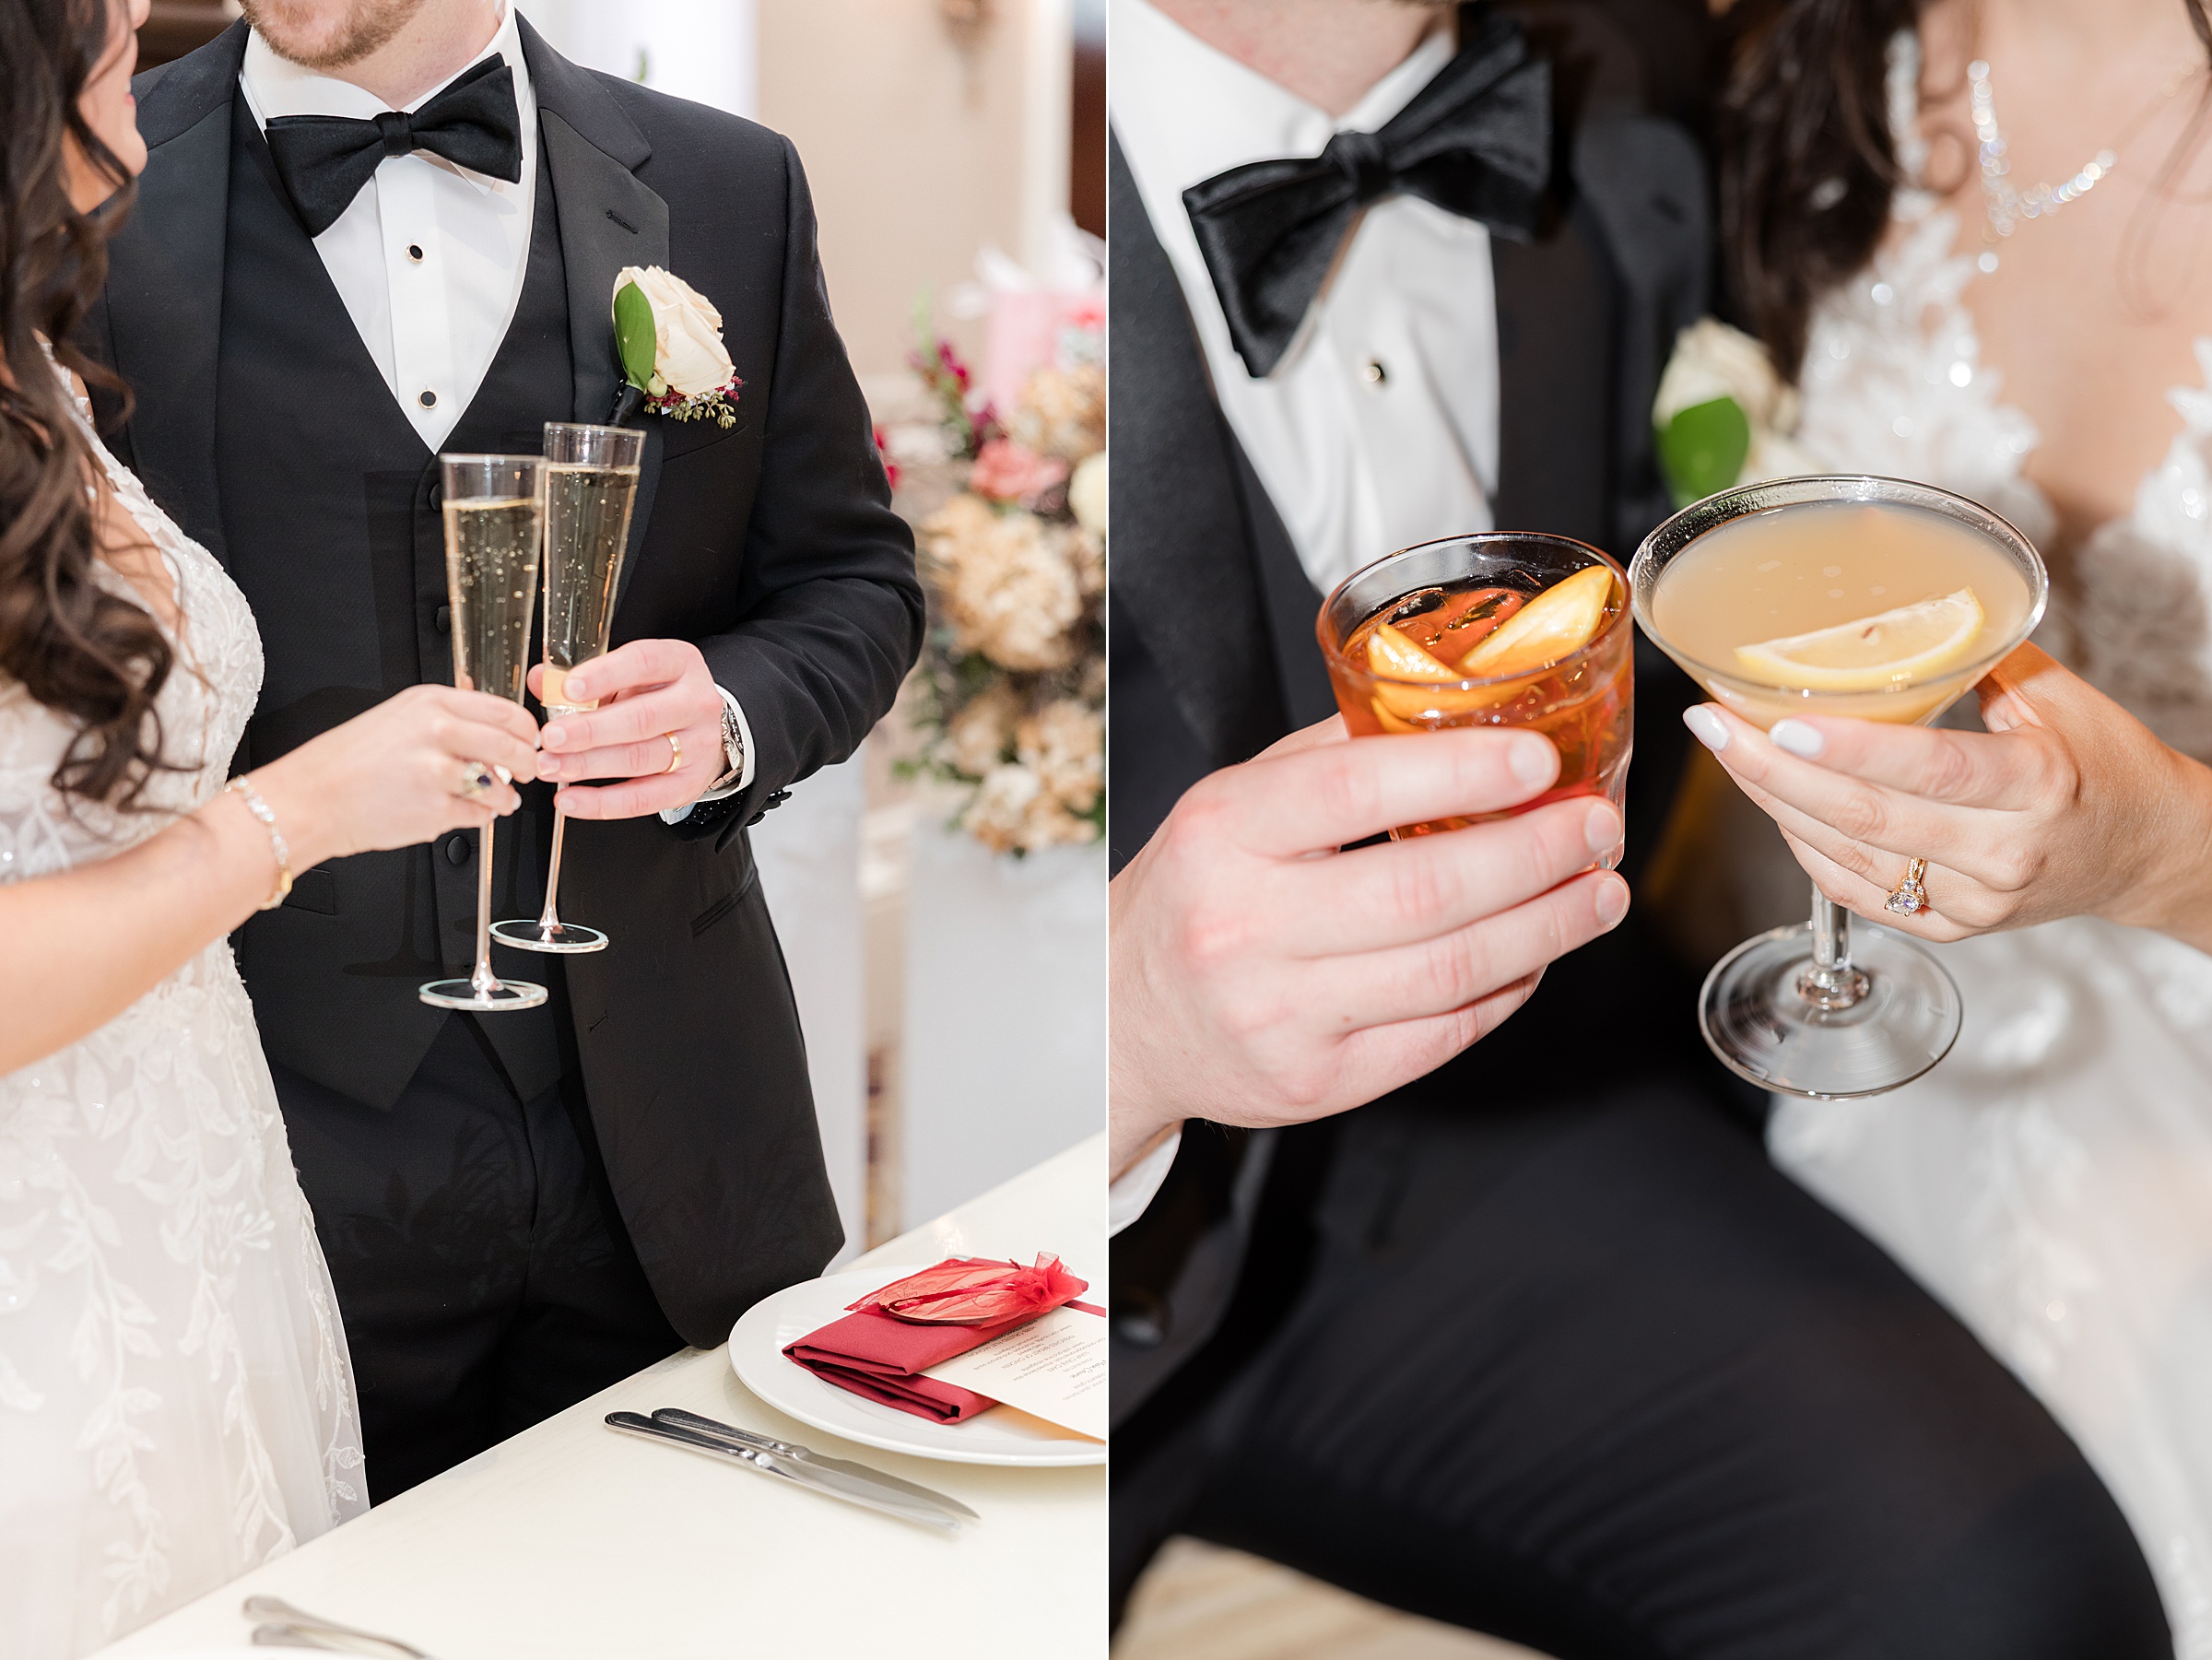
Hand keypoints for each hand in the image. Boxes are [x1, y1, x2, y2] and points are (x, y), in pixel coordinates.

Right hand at [252, 684, 540, 867]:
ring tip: (492, 798)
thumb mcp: (399, 717)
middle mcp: (438, 731)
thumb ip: (447, 718)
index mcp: (431, 703)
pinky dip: (476, 817)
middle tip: (526, 773)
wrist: (310, 799)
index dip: (527, 732)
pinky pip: (479, 816)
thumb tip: (495, 728)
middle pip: (513, 747)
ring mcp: (438, 772)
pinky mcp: (435, 810)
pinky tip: (456, 810)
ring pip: (500, 786)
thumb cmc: (348, 762)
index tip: (531, 742)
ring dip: (503, 796)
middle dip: (527, 765)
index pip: (505, 711)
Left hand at [529, 640, 727, 819]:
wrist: (703, 727)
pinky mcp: (689, 784)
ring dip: (589, 766)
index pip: (644, 663)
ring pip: (640, 758)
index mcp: (680, 664)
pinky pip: (643, 798)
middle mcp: (695, 703)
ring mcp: (698, 746)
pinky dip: (603, 803)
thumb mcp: (629, 674)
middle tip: (550, 738)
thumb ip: (584, 676)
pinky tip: (571, 799)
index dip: (605, 675)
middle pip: (641, 718)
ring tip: (551, 766)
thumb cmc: (659, 695)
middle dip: (590, 730)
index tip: (568, 688)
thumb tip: (541, 680)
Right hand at [1109, 715, 1629, 1176]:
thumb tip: (1467, 715)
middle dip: (1535, 856)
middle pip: (1425, 891)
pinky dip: (1509, 989)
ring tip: (1599, 891)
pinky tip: (1539, 953)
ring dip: (1547, 927)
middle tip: (1597, 828)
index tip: (1539, 761)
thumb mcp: (1233, 805)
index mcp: (1223, 832)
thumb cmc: (1197, 894)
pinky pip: (1442, 1034)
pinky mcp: (1317, 1082)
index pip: (1355, 790)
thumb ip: (1335, 757)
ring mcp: (1280, 1014)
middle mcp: (1243, 925)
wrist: (1124, 1020)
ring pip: (1450, 970)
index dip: (1462, 772)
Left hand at [1685, 643, 2211, 946]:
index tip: (1778, 723)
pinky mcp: (1948, 927)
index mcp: (2036, 786)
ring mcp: (1971, 901)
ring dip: (1774, 803)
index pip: (1930, 767)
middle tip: (1710, 725)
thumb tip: (1888, 612)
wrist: (2146, 853)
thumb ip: (1976, 658)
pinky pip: (1854, 889)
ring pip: (1846, 855)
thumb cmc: (2105, 765)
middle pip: (1864, 816)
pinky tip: (1775, 801)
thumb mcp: (2059, 699)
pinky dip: (1804, 844)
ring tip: (1727, 751)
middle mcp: (2002, 853)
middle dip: (1770, 770)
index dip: (1848, 749)